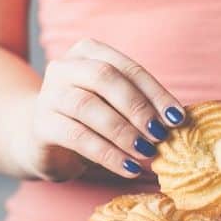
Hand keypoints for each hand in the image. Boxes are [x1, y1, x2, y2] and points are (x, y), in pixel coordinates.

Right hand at [8, 38, 186, 180]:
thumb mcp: (115, 106)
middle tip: (159, 134)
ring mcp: (48, 94)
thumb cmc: (91, 120)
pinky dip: (107, 154)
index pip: (128, 68)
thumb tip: (178, 120)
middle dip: (137, 107)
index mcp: (88, 52)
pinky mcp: (41, 124)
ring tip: (146, 152)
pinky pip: (77, 137)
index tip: (177, 118)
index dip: (155, 93)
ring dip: (123, 132)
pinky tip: (128, 168)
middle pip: (105, 78)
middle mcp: (65, 67)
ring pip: (88, 107)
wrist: (41, 139)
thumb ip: (141, 105)